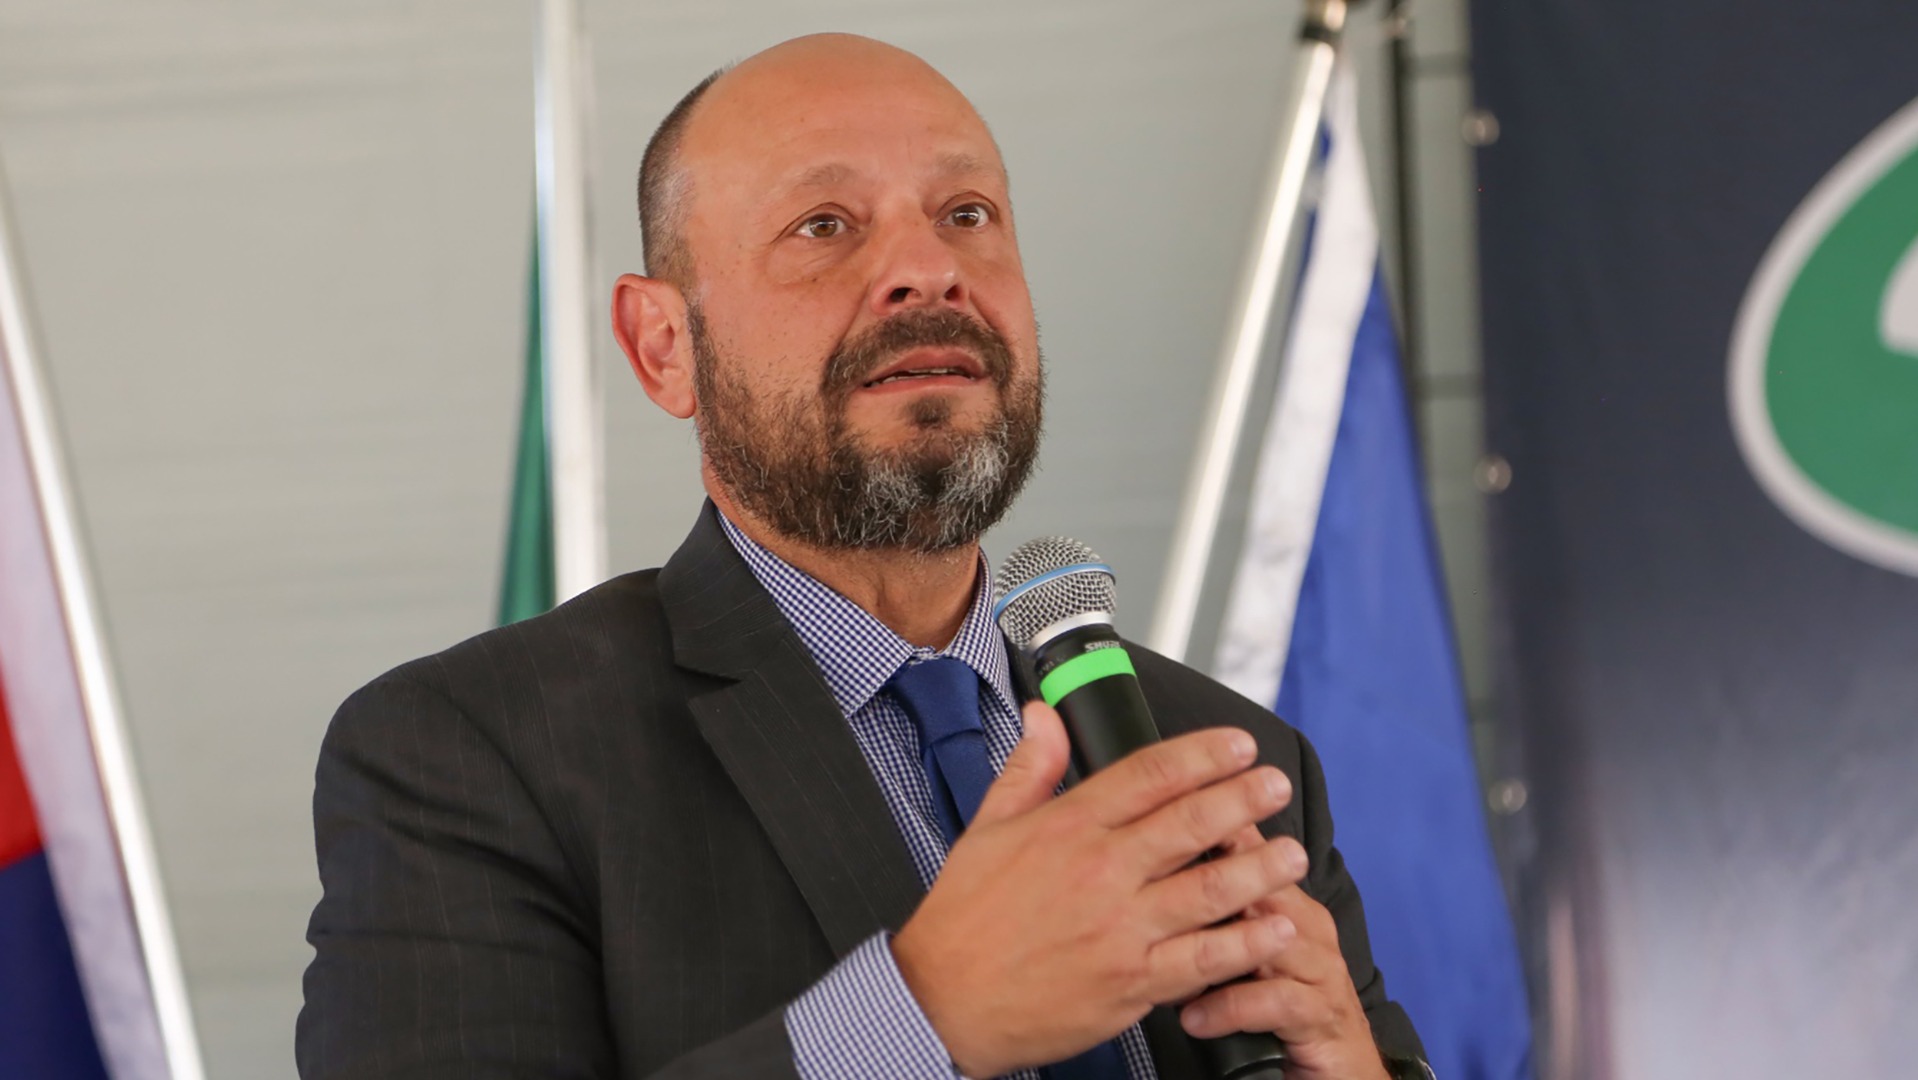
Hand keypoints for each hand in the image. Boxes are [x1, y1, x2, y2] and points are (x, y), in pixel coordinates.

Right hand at [891, 701, 1308, 1077]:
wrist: (942, 1001)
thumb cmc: (963, 919)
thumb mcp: (986, 827)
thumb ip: (1029, 768)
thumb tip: (1045, 716)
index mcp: (1067, 827)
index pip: (1148, 774)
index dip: (1202, 754)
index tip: (1237, 744)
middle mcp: (1100, 871)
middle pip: (1190, 822)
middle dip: (1245, 799)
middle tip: (1276, 785)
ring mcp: (1119, 929)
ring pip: (1209, 888)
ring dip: (1260, 867)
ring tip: (1293, 853)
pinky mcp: (1130, 983)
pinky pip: (1203, 958)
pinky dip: (1245, 942)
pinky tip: (1275, 926)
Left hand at [1176, 826, 1389, 1079]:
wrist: (1343, 1066)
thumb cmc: (1281, 1001)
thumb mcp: (1248, 953)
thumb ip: (1217, 916)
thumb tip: (1155, 880)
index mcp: (1288, 903)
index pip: (1253, 850)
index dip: (1213, 828)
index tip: (1160, 817)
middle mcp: (1308, 925)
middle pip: (1265, 883)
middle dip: (1215, 876)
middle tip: (1157, 879)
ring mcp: (1320, 969)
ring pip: (1271, 937)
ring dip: (1217, 947)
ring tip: (1165, 957)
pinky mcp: (1322, 1016)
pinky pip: (1275, 1002)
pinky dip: (1230, 1009)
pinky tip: (1192, 1019)